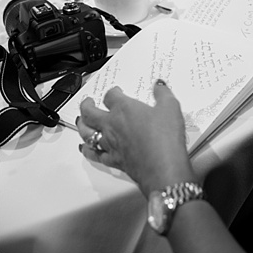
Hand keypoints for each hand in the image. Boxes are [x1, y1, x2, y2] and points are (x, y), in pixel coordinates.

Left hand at [77, 80, 196, 196]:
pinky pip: (94, 154)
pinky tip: (85, 148)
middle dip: (87, 106)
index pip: (111, 96)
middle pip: (90, 113)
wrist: (161, 166)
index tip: (116, 92)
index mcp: (124, 109)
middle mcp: (112, 125)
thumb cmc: (164, 138)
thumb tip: (159, 86)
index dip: (113, 92)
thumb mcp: (171, 108)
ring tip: (81, 121)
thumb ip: (163, 94)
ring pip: (86, 133)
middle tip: (88, 102)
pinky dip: (87, 150)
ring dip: (82, 125)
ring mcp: (109, 143)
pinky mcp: (112, 159)